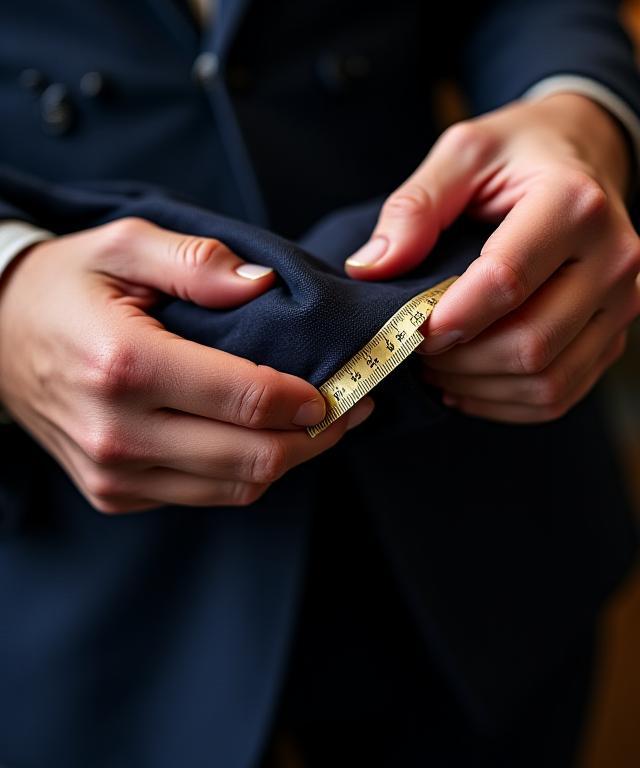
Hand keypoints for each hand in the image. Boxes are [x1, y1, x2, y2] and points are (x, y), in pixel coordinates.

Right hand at [0, 217, 371, 512]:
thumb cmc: (64, 287)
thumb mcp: (124, 246)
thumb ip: (197, 261)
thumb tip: (263, 285)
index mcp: (124, 365)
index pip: (247, 397)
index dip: (311, 399)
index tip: (347, 387)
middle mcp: (118, 433)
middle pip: (252, 457)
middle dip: (316, 437)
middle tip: (352, 409)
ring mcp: (114, 474)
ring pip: (236, 487)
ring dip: (289, 460)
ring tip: (318, 427)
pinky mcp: (114, 494)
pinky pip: (205, 496)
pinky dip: (245, 472)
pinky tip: (261, 438)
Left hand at [345, 94, 639, 422]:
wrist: (583, 155)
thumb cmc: (518, 154)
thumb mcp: (462, 153)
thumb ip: (414, 207)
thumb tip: (369, 269)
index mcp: (573, 204)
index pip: (506, 282)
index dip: (447, 317)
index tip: (407, 328)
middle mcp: (612, 259)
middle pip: (531, 344)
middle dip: (459, 361)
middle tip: (415, 352)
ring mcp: (621, 303)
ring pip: (547, 381)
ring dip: (478, 387)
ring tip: (436, 369)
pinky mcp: (612, 336)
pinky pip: (560, 395)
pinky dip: (505, 403)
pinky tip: (467, 384)